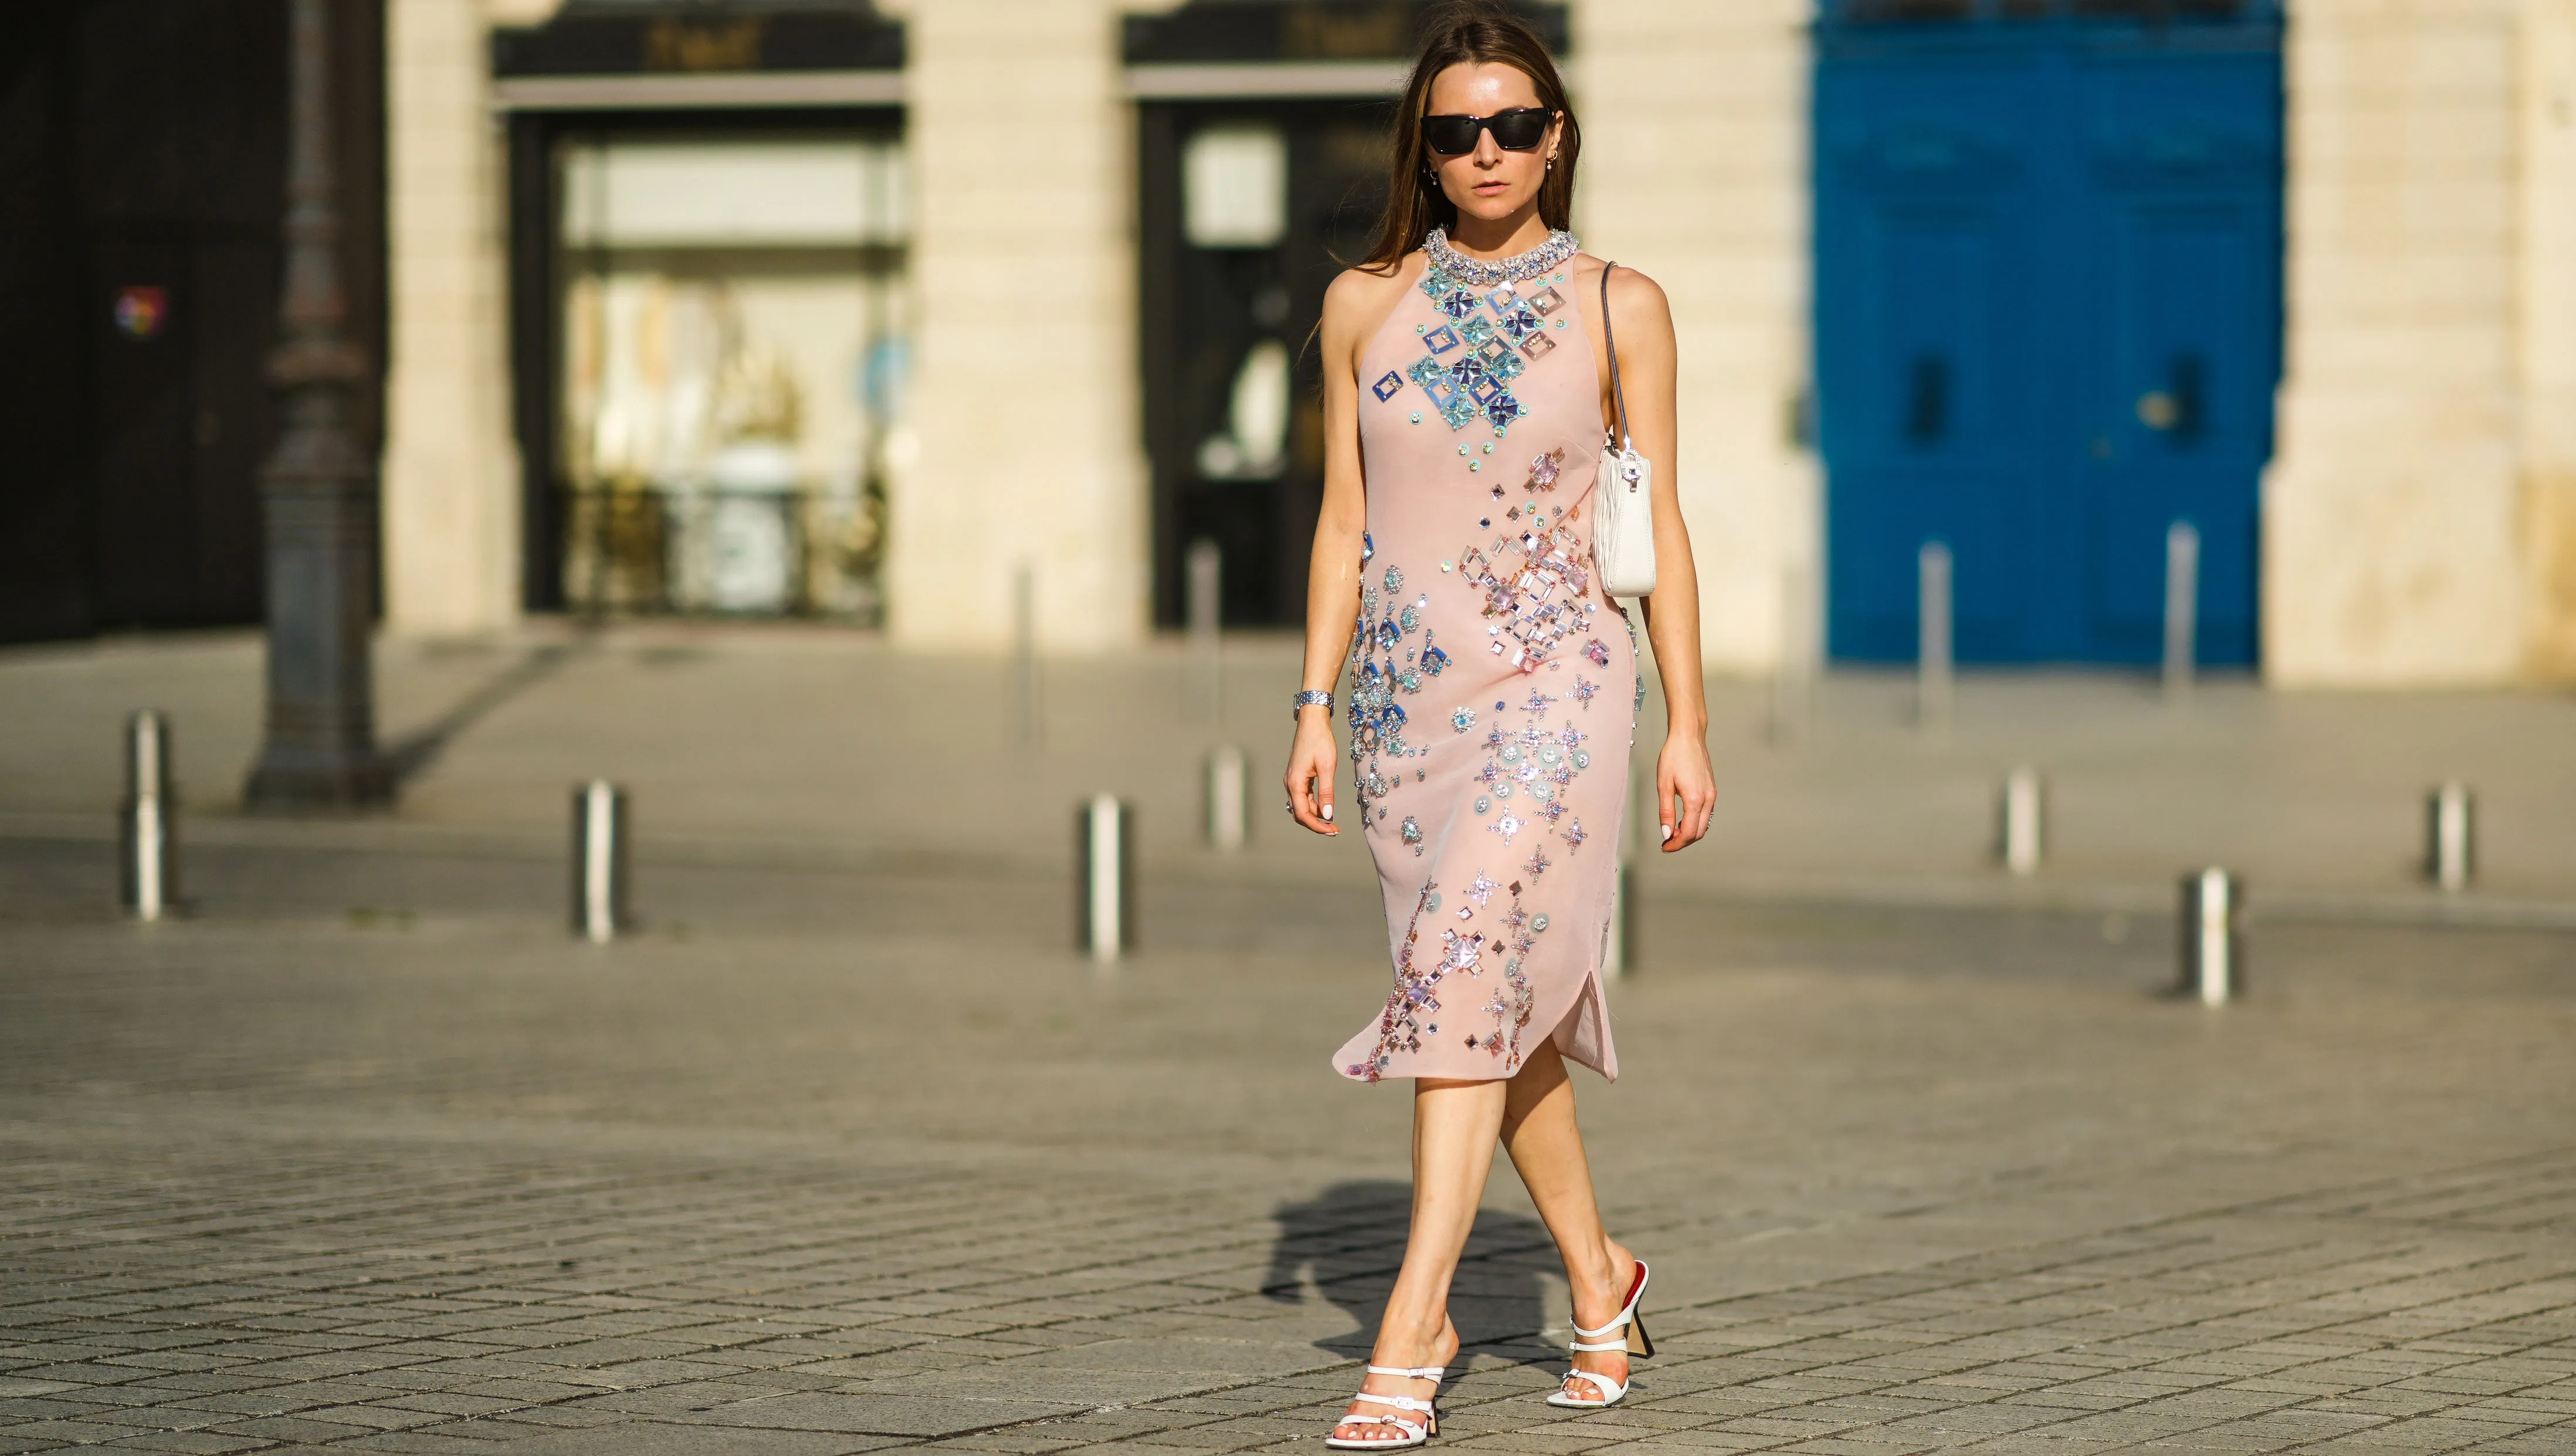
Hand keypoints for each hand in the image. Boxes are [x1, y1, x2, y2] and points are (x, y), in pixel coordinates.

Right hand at [1284, 712, 1338, 835]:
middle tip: (1334, 830)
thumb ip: (1327, 793)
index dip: (1317, 826)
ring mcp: (1293, 780)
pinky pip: (1303, 796)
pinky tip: (1326, 806)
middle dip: (1316, 824)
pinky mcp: (1298, 776)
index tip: (1333, 831)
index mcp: (1295, 783)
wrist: (1312, 722)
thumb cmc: (1321, 741)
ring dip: (1316, 815)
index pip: (1303, 814)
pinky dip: (1314, 805)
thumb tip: (1328, 815)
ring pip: (1301, 806)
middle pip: (1300, 813)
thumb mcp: (1328, 768)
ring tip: (1333, 821)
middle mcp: (1290, 783)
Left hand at [1655, 730, 1714, 851]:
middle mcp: (1708, 799)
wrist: (1688, 736)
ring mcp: (1712, 795)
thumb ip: (1666, 812)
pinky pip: (1706, 814)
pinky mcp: (1712, 790)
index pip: (1689, 833)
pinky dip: (1695, 822)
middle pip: (1699, 832)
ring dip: (1690, 832)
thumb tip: (1667, 833)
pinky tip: (1683, 819)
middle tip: (1667, 843)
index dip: (1676, 844)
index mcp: (1695, 799)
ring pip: (1704, 824)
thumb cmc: (1674, 755)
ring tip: (1673, 832)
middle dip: (1683, 841)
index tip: (1665, 847)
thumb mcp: (1664, 785)